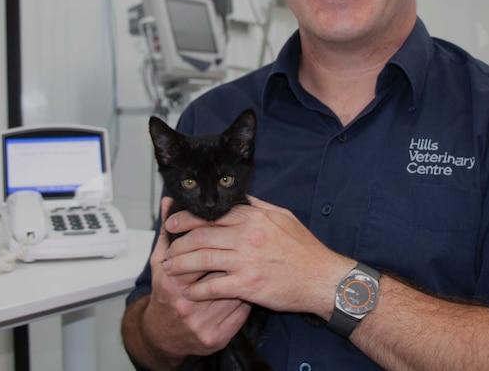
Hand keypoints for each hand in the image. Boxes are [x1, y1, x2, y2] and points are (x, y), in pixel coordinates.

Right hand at [142, 197, 250, 357]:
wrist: (162, 336)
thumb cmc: (164, 294)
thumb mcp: (159, 262)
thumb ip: (167, 232)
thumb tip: (169, 202)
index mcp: (172, 283)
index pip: (201, 257)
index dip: (217, 243)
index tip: (228, 233)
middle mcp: (186, 306)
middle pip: (219, 274)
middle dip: (234, 259)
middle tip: (246, 246)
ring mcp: (202, 324)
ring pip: (234, 293)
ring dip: (244, 276)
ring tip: (251, 262)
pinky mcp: (216, 338)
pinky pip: (240, 313)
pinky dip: (247, 297)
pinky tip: (248, 285)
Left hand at [163, 196, 354, 318]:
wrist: (322, 278)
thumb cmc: (304, 249)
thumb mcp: (283, 217)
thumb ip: (258, 206)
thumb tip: (239, 197)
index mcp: (253, 217)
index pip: (211, 214)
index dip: (186, 219)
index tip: (172, 223)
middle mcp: (247, 236)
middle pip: (201, 235)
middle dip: (177, 242)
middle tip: (166, 250)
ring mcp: (247, 261)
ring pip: (202, 258)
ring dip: (181, 264)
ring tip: (170, 270)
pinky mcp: (248, 285)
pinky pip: (214, 286)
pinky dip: (198, 289)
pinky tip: (190, 291)